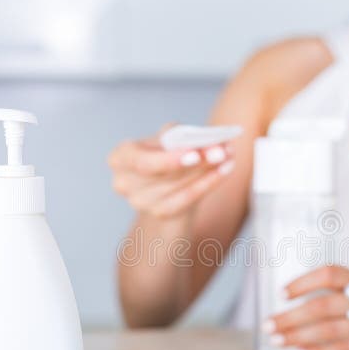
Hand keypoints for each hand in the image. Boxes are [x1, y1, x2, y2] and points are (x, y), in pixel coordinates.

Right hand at [108, 124, 234, 218]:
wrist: (167, 186)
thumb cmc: (166, 156)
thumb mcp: (168, 140)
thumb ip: (180, 136)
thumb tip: (206, 140)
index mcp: (120, 157)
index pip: (141, 161)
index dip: (168, 159)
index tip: (195, 153)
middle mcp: (124, 182)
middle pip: (163, 174)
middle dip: (196, 161)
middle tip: (221, 151)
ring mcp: (140, 202)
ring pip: (178, 186)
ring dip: (208, 171)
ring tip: (228, 156)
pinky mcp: (160, 213)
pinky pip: (188, 199)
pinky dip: (208, 184)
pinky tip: (225, 171)